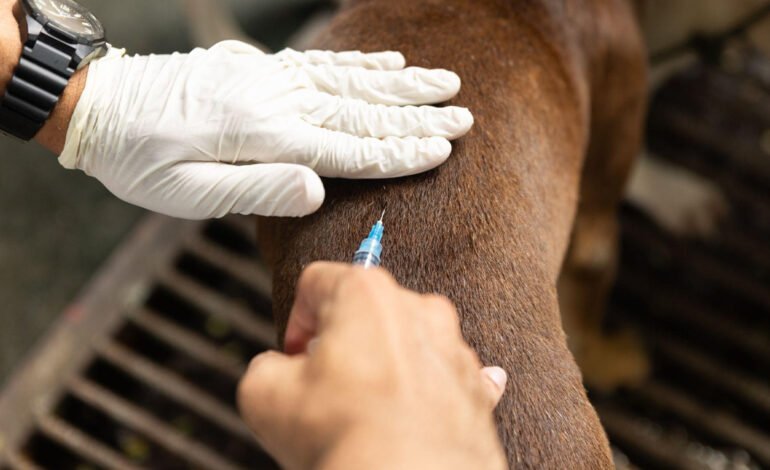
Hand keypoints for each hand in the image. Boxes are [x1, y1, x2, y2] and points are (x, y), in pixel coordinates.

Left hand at [59, 41, 472, 218]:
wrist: (98, 106)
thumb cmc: (139, 161)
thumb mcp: (186, 194)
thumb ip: (256, 190)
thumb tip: (318, 191)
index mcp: (261, 134)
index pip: (346, 146)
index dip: (397, 151)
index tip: (442, 149)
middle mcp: (274, 98)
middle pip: (360, 107)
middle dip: (416, 114)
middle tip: (464, 116)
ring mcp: (268, 76)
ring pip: (348, 78)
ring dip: (400, 82)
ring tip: (444, 82)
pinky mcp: (259, 67)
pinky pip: (319, 61)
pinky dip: (359, 61)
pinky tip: (387, 60)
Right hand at [238, 263, 507, 469]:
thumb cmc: (345, 435)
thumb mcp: (262, 394)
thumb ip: (265, 366)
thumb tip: (278, 370)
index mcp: (366, 293)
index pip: (316, 282)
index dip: (296, 321)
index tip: (293, 356)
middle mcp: (417, 309)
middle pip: (367, 311)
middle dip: (343, 344)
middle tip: (325, 386)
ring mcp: (453, 347)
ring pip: (407, 343)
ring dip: (386, 367)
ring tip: (365, 411)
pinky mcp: (475, 387)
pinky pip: (444, 378)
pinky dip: (426, 392)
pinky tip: (411, 413)